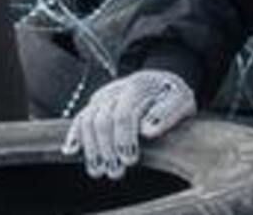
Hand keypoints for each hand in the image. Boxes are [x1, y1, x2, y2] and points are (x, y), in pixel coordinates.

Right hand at [61, 69, 195, 178]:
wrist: (162, 81)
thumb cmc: (174, 96)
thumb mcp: (181, 101)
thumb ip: (167, 114)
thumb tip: (147, 131)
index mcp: (138, 87)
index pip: (123, 114)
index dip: (124, 139)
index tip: (130, 160)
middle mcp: (115, 90)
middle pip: (101, 119)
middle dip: (106, 149)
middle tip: (115, 172)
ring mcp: (103, 97)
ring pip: (87, 120)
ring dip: (90, 148)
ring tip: (98, 170)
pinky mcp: (95, 105)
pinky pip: (80, 119)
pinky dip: (73, 135)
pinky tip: (71, 151)